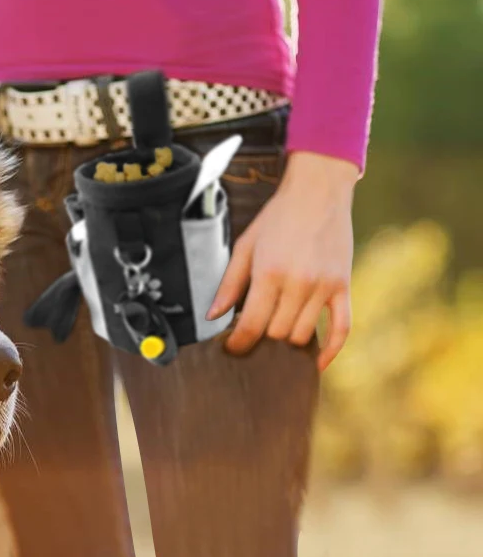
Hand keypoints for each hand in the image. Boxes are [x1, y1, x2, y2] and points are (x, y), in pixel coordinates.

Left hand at [207, 151, 359, 371]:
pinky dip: (331, 351)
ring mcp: (325, 286)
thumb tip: (212, 316)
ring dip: (287, 340)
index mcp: (270, 273)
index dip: (238, 344)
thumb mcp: (245, 246)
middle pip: (277, 334)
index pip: (251, 325)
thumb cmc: (277, 219)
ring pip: (303, 335)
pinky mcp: (343, 286)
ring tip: (276, 331)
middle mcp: (299, 283)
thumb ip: (229, 284)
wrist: (319, 191)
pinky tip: (316, 365)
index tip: (231, 348)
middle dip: (262, 338)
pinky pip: (342, 328)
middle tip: (254, 331)